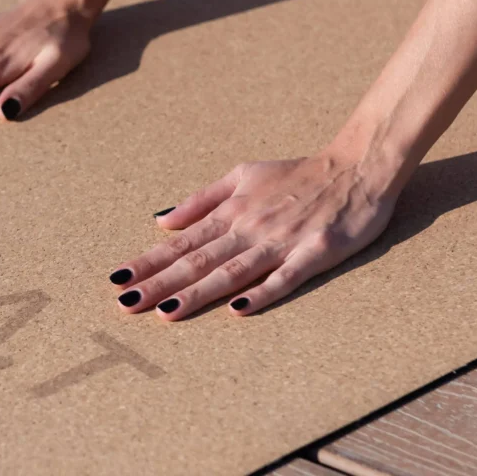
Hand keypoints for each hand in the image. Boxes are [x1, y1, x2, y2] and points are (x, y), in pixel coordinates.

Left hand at [109, 150, 404, 319]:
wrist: (357, 166)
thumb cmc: (296, 174)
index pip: (182, 243)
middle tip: (126, 304)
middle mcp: (250, 227)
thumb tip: (161, 220)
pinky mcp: (316, 252)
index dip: (149, 261)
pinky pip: (286, 276)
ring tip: (166, 311)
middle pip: (198, 260)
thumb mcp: (243, 175)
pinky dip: (263, 292)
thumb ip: (202, 199)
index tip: (118, 279)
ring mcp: (282, 240)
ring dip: (198, 291)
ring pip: (233, 270)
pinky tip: (239, 309)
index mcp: (232, 211)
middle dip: (160, 283)